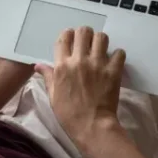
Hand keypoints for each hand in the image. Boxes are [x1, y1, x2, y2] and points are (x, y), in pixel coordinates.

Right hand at [35, 27, 126, 153]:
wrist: (91, 125)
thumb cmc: (69, 113)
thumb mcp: (53, 95)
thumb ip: (48, 77)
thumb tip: (38, 65)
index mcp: (62, 65)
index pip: (64, 37)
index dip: (68, 35)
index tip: (71, 39)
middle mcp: (79, 60)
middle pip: (83, 31)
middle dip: (85, 35)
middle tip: (87, 43)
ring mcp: (98, 64)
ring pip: (102, 37)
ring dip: (101, 41)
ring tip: (101, 50)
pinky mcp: (113, 71)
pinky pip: (119, 52)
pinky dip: (117, 55)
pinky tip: (113, 62)